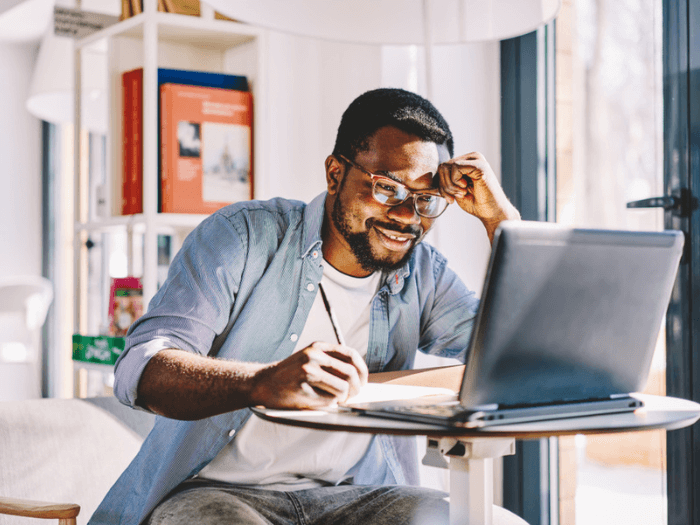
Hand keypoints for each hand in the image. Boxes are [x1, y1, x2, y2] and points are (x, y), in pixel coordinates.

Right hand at [250, 342, 368, 408]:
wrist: (263, 383)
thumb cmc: (289, 375)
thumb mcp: (310, 359)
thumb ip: (330, 362)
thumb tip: (358, 376)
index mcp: (318, 346)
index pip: (351, 355)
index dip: (362, 370)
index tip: (363, 381)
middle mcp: (314, 354)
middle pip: (350, 372)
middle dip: (356, 388)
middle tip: (352, 396)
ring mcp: (308, 369)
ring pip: (342, 387)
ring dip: (343, 397)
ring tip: (335, 399)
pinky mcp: (303, 385)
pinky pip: (330, 398)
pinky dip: (331, 402)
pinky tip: (321, 401)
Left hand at [437, 152, 519, 239]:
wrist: (491, 213)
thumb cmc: (475, 203)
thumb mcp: (454, 189)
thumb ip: (445, 179)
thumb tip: (430, 175)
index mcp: (466, 162)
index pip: (442, 167)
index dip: (442, 185)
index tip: (451, 199)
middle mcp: (472, 157)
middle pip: (442, 166)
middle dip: (444, 186)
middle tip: (456, 196)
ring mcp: (476, 159)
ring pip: (446, 166)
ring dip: (450, 185)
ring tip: (462, 193)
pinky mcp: (479, 164)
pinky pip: (455, 167)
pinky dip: (455, 182)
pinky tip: (466, 188)